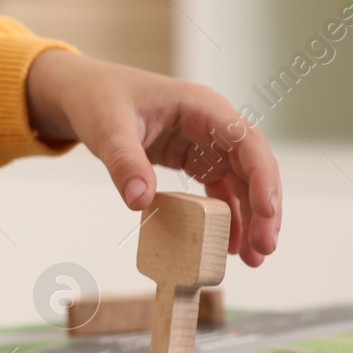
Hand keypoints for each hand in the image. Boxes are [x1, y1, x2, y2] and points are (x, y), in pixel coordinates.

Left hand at [25, 50, 281, 264]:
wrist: (85, 94)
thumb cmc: (98, 99)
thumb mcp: (106, 128)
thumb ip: (124, 162)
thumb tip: (140, 201)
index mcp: (200, 105)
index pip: (245, 140)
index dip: (261, 175)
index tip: (268, 210)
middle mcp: (212, 123)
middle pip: (252, 165)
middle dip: (263, 207)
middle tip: (265, 248)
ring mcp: (206, 142)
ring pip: (241, 181)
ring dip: (250, 218)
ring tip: (254, 258)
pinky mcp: (195, 159)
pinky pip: (220, 189)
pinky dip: (227, 216)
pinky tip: (231, 245)